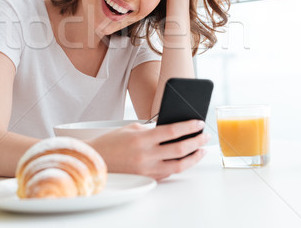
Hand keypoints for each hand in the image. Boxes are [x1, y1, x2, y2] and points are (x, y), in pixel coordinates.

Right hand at [88, 120, 209, 179]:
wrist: (96, 161)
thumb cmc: (111, 143)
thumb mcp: (131, 129)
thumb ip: (151, 130)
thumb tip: (171, 130)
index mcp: (142, 140)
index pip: (171, 131)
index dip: (188, 127)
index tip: (199, 123)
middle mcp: (146, 156)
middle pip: (179, 149)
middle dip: (196, 141)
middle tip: (204, 136)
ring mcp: (147, 169)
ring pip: (178, 165)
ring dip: (193, 157)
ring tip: (201, 149)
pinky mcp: (147, 177)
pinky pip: (169, 172)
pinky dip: (179, 165)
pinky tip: (186, 158)